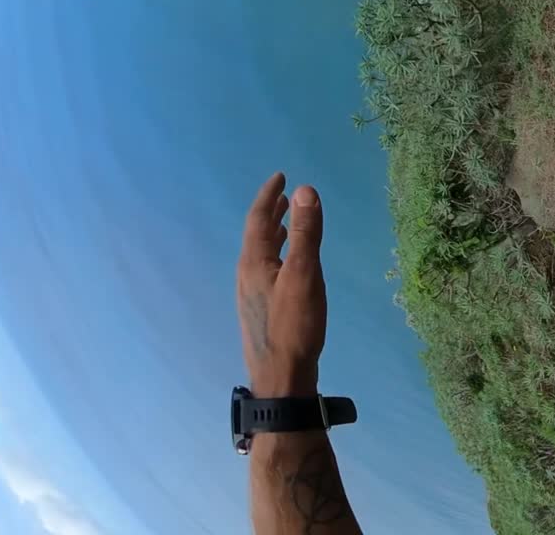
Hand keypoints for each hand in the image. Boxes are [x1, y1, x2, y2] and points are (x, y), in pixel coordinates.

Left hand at [237, 173, 327, 397]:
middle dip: (271, 213)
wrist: (281, 377)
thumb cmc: (294, 325)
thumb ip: (307, 233)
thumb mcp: (305, 275)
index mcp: (254, 263)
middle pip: (257, 235)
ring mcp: (253, 294)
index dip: (269, 196)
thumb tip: (305, 190)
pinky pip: (267, 269)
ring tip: (288, 223)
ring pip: (262, 254)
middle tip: (284, 195)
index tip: (280, 176)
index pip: (258, 219)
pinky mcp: (262, 309)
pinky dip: (278, 255)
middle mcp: (248, 275)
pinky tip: (289, 266)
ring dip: (274, 234)